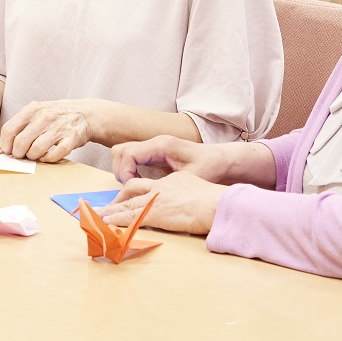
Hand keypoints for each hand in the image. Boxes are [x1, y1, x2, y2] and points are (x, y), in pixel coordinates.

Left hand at [0, 99, 94, 162]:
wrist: (84, 113)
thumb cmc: (54, 116)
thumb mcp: (33, 115)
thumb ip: (15, 128)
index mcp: (32, 109)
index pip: (9, 130)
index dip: (5, 144)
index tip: (8, 150)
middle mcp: (45, 117)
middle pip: (20, 142)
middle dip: (18, 153)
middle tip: (22, 155)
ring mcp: (59, 127)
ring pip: (36, 149)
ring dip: (33, 157)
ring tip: (35, 155)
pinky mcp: (72, 138)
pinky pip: (55, 154)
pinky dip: (48, 159)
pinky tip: (47, 156)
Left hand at [100, 171, 225, 234]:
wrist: (216, 203)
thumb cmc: (213, 201)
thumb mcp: (197, 190)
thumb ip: (187, 196)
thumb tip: (185, 206)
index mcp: (171, 181)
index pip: (147, 184)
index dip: (135, 191)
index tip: (129, 198)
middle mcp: (160, 187)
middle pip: (132, 189)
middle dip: (118, 198)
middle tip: (106, 206)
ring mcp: (156, 200)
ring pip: (127, 204)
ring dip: (112, 210)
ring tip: (98, 215)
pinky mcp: (155, 213)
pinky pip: (130, 217)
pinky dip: (117, 220)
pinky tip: (107, 223)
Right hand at [110, 134, 228, 183]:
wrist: (221, 160)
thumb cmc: (210, 166)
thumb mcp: (190, 177)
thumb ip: (168, 185)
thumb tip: (148, 197)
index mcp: (161, 145)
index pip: (128, 153)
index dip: (124, 172)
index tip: (131, 188)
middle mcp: (155, 143)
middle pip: (120, 151)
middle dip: (120, 171)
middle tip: (130, 188)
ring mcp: (153, 147)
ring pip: (123, 153)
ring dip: (123, 170)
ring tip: (135, 186)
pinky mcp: (154, 153)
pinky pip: (132, 158)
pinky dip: (130, 170)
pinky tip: (141, 183)